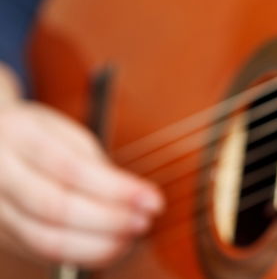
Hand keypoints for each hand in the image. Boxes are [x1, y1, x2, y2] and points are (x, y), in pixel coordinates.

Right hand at [0, 65, 163, 267]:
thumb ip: (92, 163)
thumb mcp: (63, 132)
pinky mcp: (0, 235)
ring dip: (97, 244)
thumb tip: (131, 196)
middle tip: (145, 221)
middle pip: (55, 208)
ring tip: (132, 235)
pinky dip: (81, 253)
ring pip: (44, 239)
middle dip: (109, 220)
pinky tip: (110, 246)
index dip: (116, 190)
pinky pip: (40, 252)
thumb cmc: (35, 135)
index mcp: (19, 136)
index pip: (71, 169)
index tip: (153, 200)